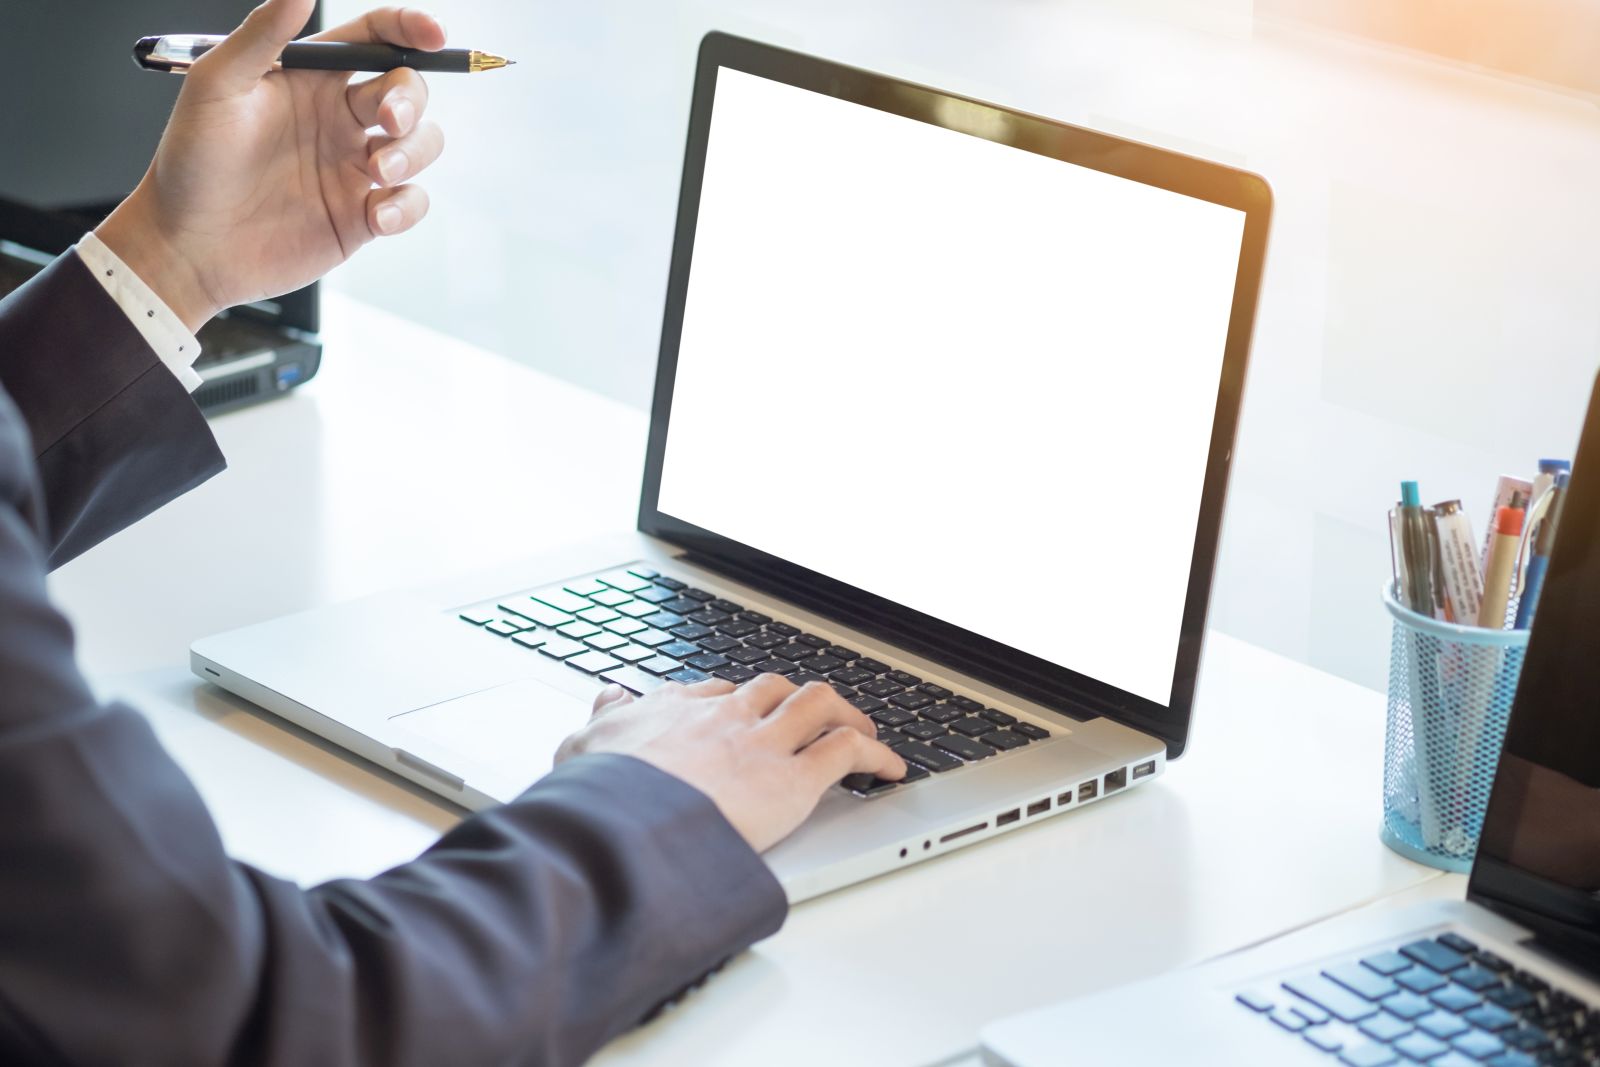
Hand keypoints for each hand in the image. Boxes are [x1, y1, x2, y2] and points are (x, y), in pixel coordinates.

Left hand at [95, 0, 446, 330]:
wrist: (188, 244)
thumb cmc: (191, 161)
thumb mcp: (216, 85)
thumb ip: (262, 35)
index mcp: (311, 79)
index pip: (374, 39)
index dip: (408, 29)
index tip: (431, 33)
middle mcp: (339, 119)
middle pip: (408, 90)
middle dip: (411, 100)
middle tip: (388, 121)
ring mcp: (354, 168)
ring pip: (421, 144)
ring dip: (413, 152)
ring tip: (377, 172)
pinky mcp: (362, 217)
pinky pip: (411, 202)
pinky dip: (407, 206)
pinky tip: (378, 215)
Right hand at [557, 677, 907, 852]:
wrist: (622, 825)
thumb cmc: (600, 797)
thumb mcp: (580, 748)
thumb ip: (600, 721)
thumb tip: (609, 698)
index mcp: (675, 710)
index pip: (719, 691)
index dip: (741, 701)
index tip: (749, 712)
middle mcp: (723, 716)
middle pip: (773, 688)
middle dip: (797, 700)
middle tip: (812, 718)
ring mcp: (760, 744)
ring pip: (818, 704)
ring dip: (845, 714)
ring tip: (861, 730)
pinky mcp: (792, 779)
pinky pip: (847, 750)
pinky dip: (876, 754)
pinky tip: (889, 767)